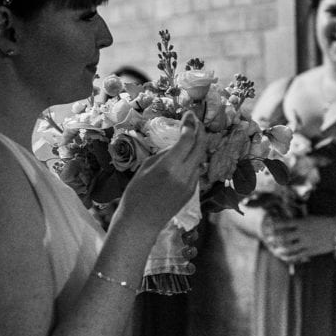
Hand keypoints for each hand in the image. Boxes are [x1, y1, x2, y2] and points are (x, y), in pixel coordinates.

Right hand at [117, 112, 205, 227]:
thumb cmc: (136, 194)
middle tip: (195, 121)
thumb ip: (164, 154)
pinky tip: (186, 156)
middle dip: (200, 130)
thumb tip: (176, 146)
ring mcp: (191, 184)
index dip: (190, 124)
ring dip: (197, 145)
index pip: (188, 138)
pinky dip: (193, 160)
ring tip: (191, 135)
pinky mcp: (192, 192)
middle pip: (200, 146)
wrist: (141, 222)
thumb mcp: (146, 167)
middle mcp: (185, 174)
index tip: (188, 114)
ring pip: (199, 158)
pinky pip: (196, 171)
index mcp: (170, 165)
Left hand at [259, 214, 335, 263]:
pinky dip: (290, 257)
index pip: (285, 223)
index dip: (276, 225)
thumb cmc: (326, 222)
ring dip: (281, 249)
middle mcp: (303, 232)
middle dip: (275, 238)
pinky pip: (297, 255)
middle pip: (284, 236)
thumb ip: (301, 221)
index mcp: (302, 222)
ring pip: (289, 247)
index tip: (270, 225)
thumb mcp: (312, 218)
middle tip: (269, 239)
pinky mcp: (311, 251)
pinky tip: (285, 257)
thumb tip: (291, 222)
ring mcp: (306, 242)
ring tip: (275, 249)